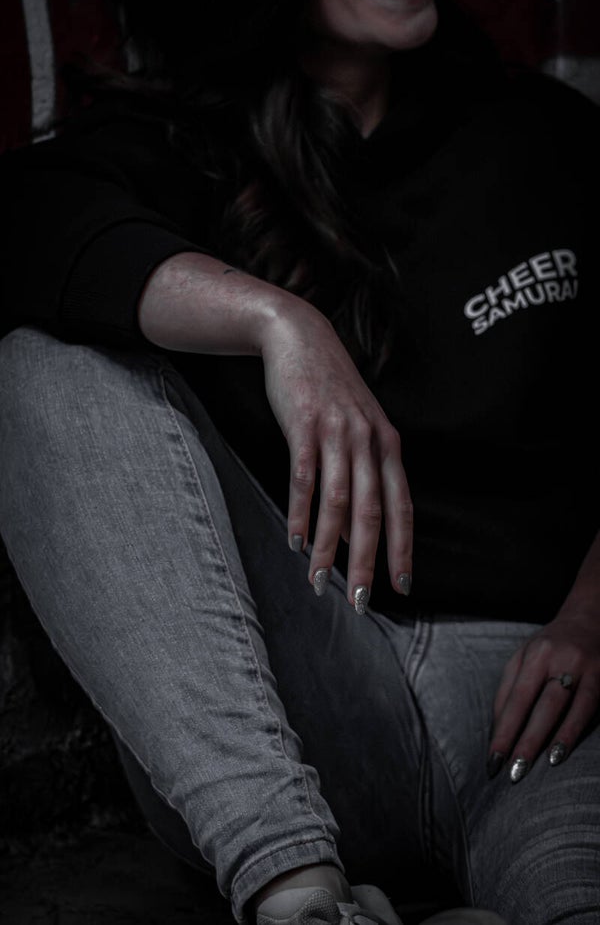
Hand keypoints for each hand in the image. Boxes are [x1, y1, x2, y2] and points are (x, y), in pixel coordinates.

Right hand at [260, 297, 412, 610]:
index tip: (402, 585)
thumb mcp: (360, 422)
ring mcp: (336, 432)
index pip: (401, 505)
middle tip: (359, 601)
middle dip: (366, 560)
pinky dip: (300, 514)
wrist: (300, 336)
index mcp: (387, 443)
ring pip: (337, 502)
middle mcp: (368, 440)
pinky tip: (295, 541)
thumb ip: (366, 464)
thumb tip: (364, 520)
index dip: (402, 546)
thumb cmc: (330, 386)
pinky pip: (303, 479)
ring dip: (328, 547)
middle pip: (372, 512)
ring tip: (319, 582)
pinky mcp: (304, 425)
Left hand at [488, 611, 599, 780]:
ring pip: (564, 707)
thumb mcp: (525, 657)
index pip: (514, 698)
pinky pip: (588, 707)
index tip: (493, 760)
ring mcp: (583, 667)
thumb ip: (510, 689)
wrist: (590, 618)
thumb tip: (498, 729)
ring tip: (539, 766)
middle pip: (538, 704)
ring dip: (551, 738)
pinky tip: (563, 751)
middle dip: (525, 740)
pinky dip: (574, 730)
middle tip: (513, 773)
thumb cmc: (550, 646)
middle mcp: (558, 658)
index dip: (503, 731)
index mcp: (534, 654)